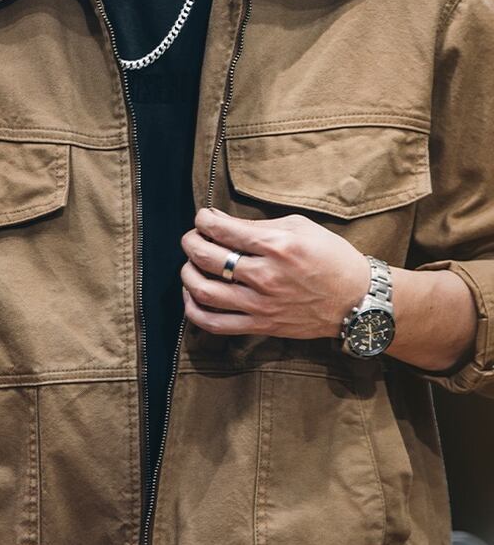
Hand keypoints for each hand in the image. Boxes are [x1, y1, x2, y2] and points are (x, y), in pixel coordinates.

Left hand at [180, 207, 369, 338]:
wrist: (356, 300)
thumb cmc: (330, 258)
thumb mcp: (301, 228)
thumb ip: (258, 226)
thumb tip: (220, 222)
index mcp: (277, 246)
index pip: (223, 230)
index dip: (203, 221)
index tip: (201, 219)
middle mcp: (265, 276)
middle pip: (207, 258)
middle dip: (190, 243)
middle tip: (192, 239)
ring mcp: (261, 304)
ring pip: (204, 291)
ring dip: (187, 275)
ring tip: (190, 266)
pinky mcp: (260, 326)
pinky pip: (214, 324)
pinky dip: (194, 310)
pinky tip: (193, 296)